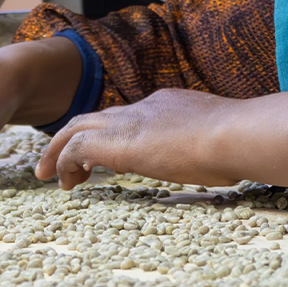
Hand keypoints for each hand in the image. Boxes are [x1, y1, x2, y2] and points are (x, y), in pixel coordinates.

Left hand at [36, 88, 287, 189]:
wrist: (232, 133)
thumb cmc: (238, 143)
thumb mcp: (222, 141)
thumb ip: (212, 145)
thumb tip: (226, 160)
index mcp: (167, 104)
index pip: (129, 115)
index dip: (113, 135)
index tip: (106, 159)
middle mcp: (143, 107)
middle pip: (96, 116)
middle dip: (74, 138)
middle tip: (60, 165)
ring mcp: (128, 122)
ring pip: (77, 127)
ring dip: (59, 151)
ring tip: (49, 176)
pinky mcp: (116, 142)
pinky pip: (75, 147)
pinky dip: (64, 162)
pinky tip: (65, 182)